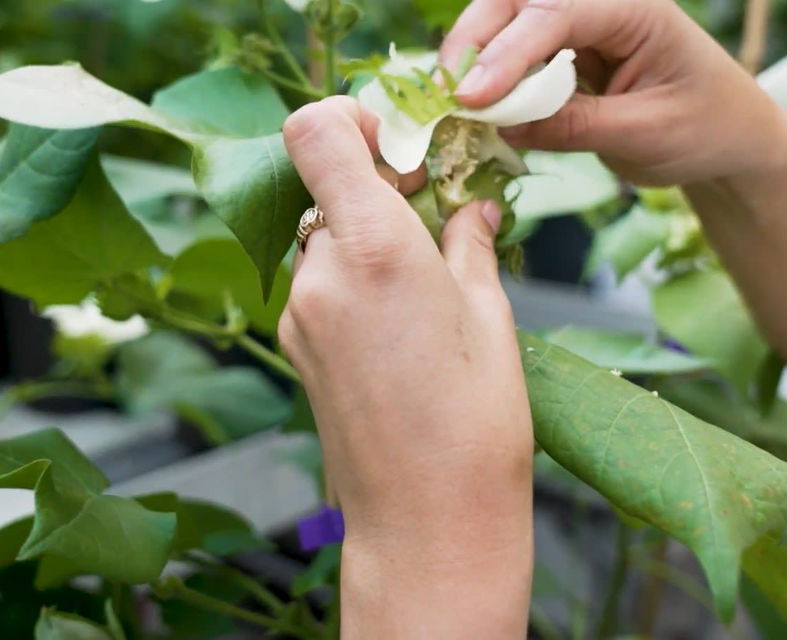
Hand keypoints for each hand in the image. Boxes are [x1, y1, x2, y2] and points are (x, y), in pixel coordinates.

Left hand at [279, 96, 533, 637]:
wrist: (427, 522)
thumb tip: (470, 207)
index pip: (315, 132)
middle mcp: (320, 273)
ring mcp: (300, 313)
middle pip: (325, 186)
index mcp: (373, 248)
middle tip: (434, 217)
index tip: (397, 146)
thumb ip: (469, 244)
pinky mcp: (296, 347)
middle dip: (377, 189)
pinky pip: (320, 284)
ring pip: (323, 237)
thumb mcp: (489, 317)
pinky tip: (402, 322)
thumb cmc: (475, 426)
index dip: (351, 121)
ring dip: (367, 239)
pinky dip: (354, 279)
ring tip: (426, 284)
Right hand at [440, 0, 786, 184]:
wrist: (731, 137)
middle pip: (520, 0)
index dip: (508, 54)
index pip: (558, 14)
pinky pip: (517, 52)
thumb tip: (502, 125)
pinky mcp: (566, 50)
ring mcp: (582, 23)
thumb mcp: (644, 135)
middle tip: (446, 93)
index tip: (471, 97)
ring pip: (509, 19)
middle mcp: (603, 3)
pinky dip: (491, 75)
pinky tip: (473, 104)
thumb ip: (574, 126)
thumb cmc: (706, 128)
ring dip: (475, 54)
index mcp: (636, 8)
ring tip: (452, 100)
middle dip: (477, 40)